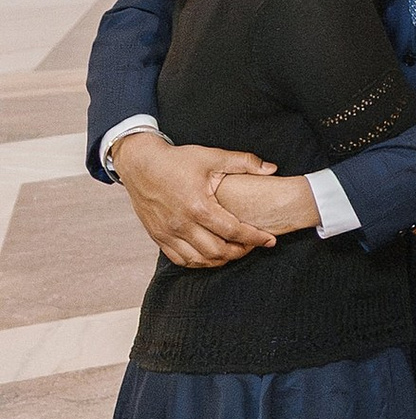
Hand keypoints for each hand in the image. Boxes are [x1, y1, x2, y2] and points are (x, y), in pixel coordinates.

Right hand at [108, 133, 278, 267]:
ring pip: (199, 260)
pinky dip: (198, 262)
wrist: (141, 164)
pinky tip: (210, 255)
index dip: (255, 238)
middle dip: (240, 252)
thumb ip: (244, 162)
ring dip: (220, 260)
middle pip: (218, 251)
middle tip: (253, 245)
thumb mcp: (212, 156)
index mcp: (199, 206)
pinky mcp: (158, 237)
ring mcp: (168, 233)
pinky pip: (180, 260)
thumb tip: (271, 169)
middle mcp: (182, 224)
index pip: (234, 231)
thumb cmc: (177, 160)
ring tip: (234, 251)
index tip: (269, 240)